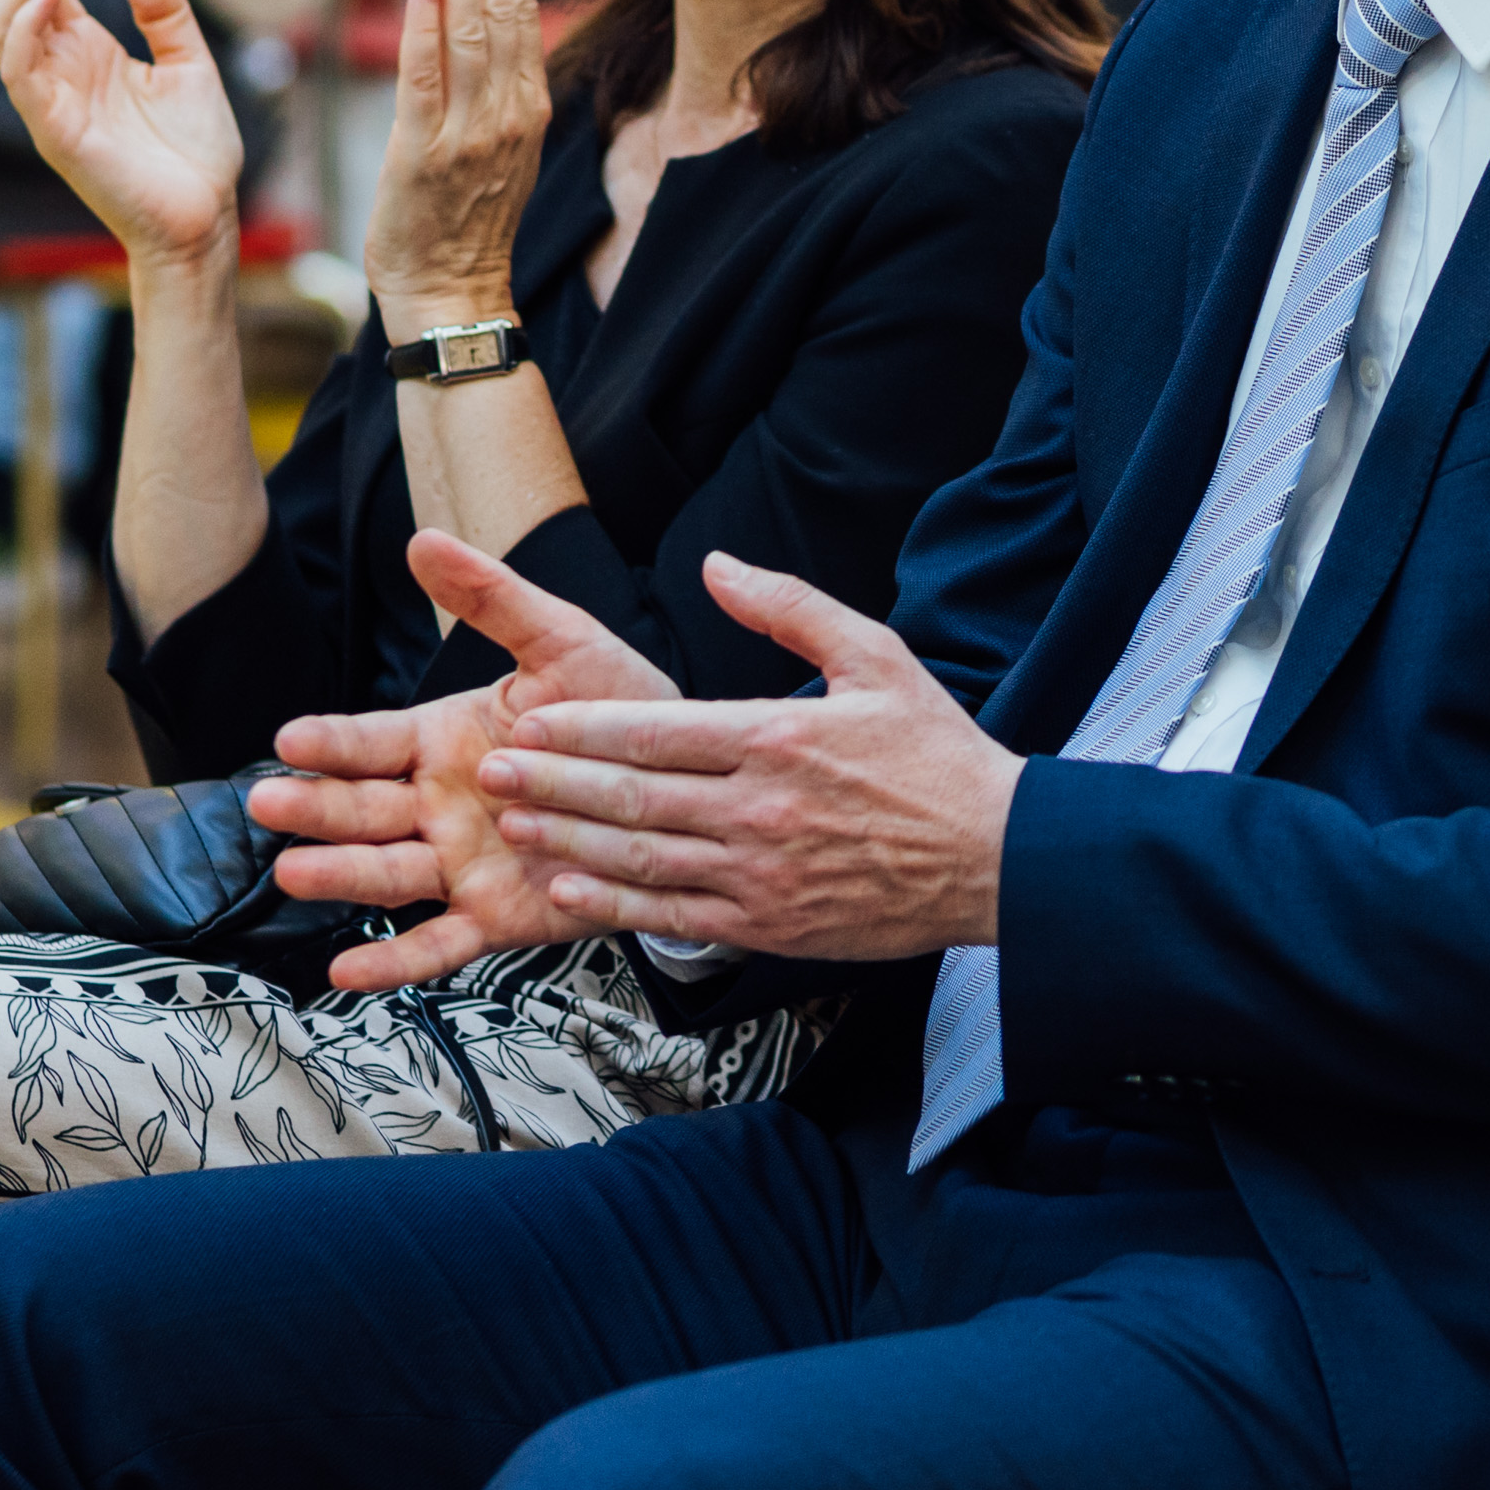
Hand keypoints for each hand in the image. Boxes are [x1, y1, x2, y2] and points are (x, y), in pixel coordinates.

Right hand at [0, 0, 246, 272]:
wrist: (204, 218)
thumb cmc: (196, 152)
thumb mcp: (187, 63)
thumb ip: (164, 12)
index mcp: (86, 56)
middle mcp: (59, 74)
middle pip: (10, 1)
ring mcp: (50, 101)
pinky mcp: (52, 129)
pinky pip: (16, 70)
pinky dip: (24, 25)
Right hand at [251, 531, 685, 989]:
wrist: (683, 785)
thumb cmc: (618, 709)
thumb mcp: (561, 643)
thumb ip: (494, 599)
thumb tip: (425, 542)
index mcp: (441, 740)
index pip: (370, 741)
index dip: (331, 743)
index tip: (290, 739)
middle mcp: (437, 805)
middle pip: (362, 809)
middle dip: (314, 807)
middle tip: (268, 803)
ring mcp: (460, 863)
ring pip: (386, 874)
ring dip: (338, 877)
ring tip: (293, 874)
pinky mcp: (494, 916)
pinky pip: (437, 944)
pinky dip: (392, 963)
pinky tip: (345, 973)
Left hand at [361, 0, 552, 327]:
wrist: (453, 295)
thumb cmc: (465, 222)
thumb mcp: (498, 146)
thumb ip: (491, 86)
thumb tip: (469, 16)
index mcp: (528, 109)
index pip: (522, 15)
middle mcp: (507, 116)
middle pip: (502, 12)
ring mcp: (469, 137)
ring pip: (472, 35)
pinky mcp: (423, 157)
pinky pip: (426, 83)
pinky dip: (425, 31)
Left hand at [452, 550, 1019, 964]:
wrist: (997, 858)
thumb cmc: (936, 756)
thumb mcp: (876, 655)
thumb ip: (789, 608)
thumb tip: (716, 565)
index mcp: (776, 736)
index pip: (654, 729)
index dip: (580, 726)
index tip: (527, 716)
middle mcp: (758, 808)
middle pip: (630, 794)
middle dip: (551, 779)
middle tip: (491, 767)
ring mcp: (759, 873)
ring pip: (638, 856)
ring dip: (566, 837)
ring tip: (511, 819)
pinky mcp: (767, 924)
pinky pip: (671, 914)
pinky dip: (612, 903)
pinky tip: (567, 886)